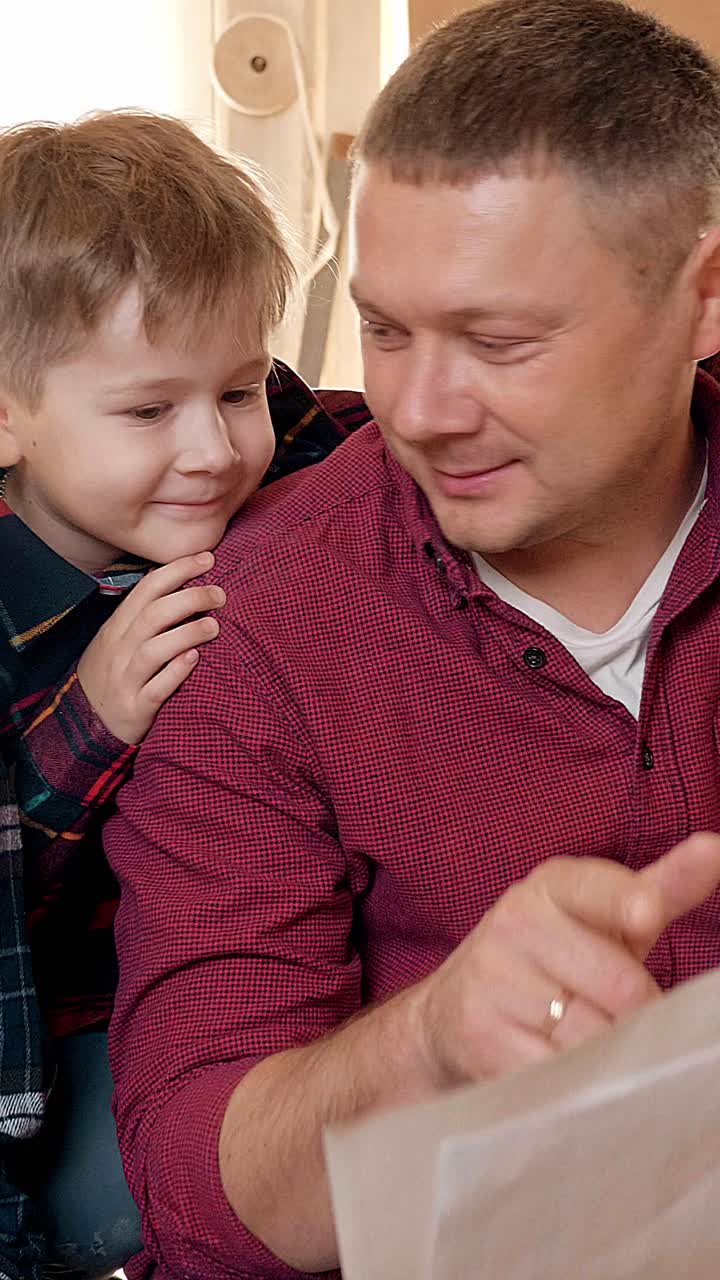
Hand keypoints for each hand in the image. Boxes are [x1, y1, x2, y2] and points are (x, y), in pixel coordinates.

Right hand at [77, 552, 224, 743]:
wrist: (86, 725)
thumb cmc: (115, 675)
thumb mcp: (120, 641)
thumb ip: (146, 617)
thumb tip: (186, 586)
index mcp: (118, 628)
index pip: (146, 589)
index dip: (177, 570)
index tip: (207, 558)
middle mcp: (119, 650)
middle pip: (153, 615)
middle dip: (189, 598)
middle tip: (220, 595)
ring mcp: (125, 679)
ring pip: (153, 650)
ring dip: (187, 633)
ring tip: (215, 626)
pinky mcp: (136, 708)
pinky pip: (155, 688)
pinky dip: (175, 672)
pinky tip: (195, 659)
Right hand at [413, 833, 719, 1083]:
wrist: (450, 1012)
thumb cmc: (550, 961)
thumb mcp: (600, 919)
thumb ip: (662, 887)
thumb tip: (718, 849)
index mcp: (551, 886)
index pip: (595, 888)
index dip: (626, 903)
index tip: (646, 914)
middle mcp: (516, 922)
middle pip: (620, 986)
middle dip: (637, 1014)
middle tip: (615, 1015)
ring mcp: (494, 979)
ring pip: (594, 1036)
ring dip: (607, 1053)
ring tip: (582, 1039)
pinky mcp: (481, 1034)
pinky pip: (559, 1072)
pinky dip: (573, 1082)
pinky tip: (556, 1064)